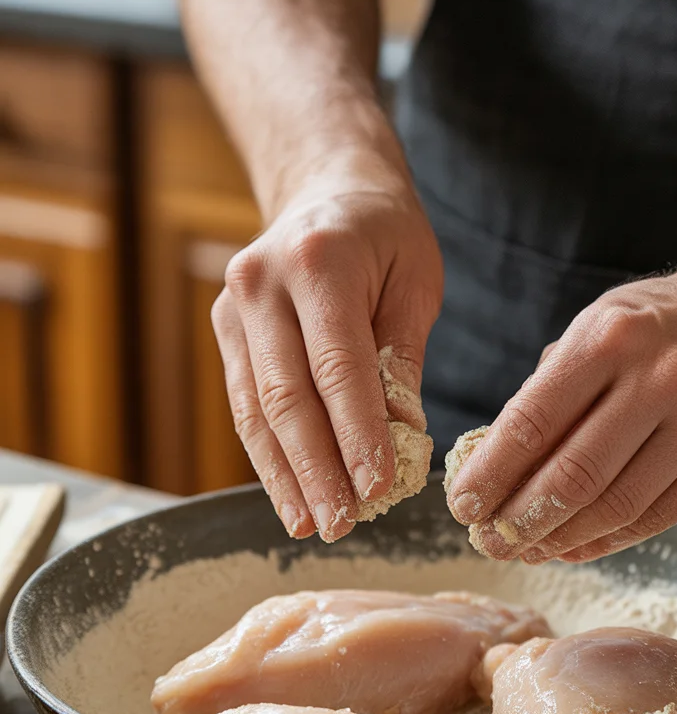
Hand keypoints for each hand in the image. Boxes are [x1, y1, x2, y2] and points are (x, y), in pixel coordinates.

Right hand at [212, 156, 442, 541]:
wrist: (325, 188)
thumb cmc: (384, 236)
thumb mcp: (415, 282)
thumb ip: (403, 358)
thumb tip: (399, 439)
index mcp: (318, 263)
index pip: (337, 366)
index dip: (356, 434)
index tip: (377, 490)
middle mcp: (261, 284)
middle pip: (286, 397)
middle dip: (316, 469)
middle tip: (341, 524)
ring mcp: (233, 308)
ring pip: (255, 410)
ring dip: (285, 475)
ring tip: (312, 525)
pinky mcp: (226, 332)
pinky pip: (245, 405)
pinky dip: (268, 456)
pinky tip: (289, 496)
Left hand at [445, 244, 676, 562]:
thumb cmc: (661, 326)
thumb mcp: (596, 328)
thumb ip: (547, 391)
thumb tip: (491, 465)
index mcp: (612, 338)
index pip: (533, 421)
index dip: (490, 473)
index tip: (463, 505)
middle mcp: (663, 379)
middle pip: (573, 476)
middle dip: (519, 519)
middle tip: (488, 541)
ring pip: (614, 507)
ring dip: (558, 539)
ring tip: (525, 548)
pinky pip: (655, 519)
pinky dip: (605, 541)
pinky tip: (572, 546)